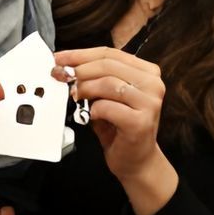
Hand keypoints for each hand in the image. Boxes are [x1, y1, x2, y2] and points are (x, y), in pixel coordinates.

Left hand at [53, 47, 166, 179]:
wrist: (136, 160)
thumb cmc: (119, 127)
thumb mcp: (106, 96)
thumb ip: (94, 78)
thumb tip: (65, 65)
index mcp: (147, 72)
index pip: (110, 53)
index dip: (81, 54)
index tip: (60, 58)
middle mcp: (153, 84)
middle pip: (108, 65)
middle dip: (79, 69)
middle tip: (61, 76)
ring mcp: (149, 103)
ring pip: (108, 83)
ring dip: (85, 88)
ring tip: (75, 96)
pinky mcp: (140, 122)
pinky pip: (108, 107)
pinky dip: (94, 109)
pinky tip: (91, 115)